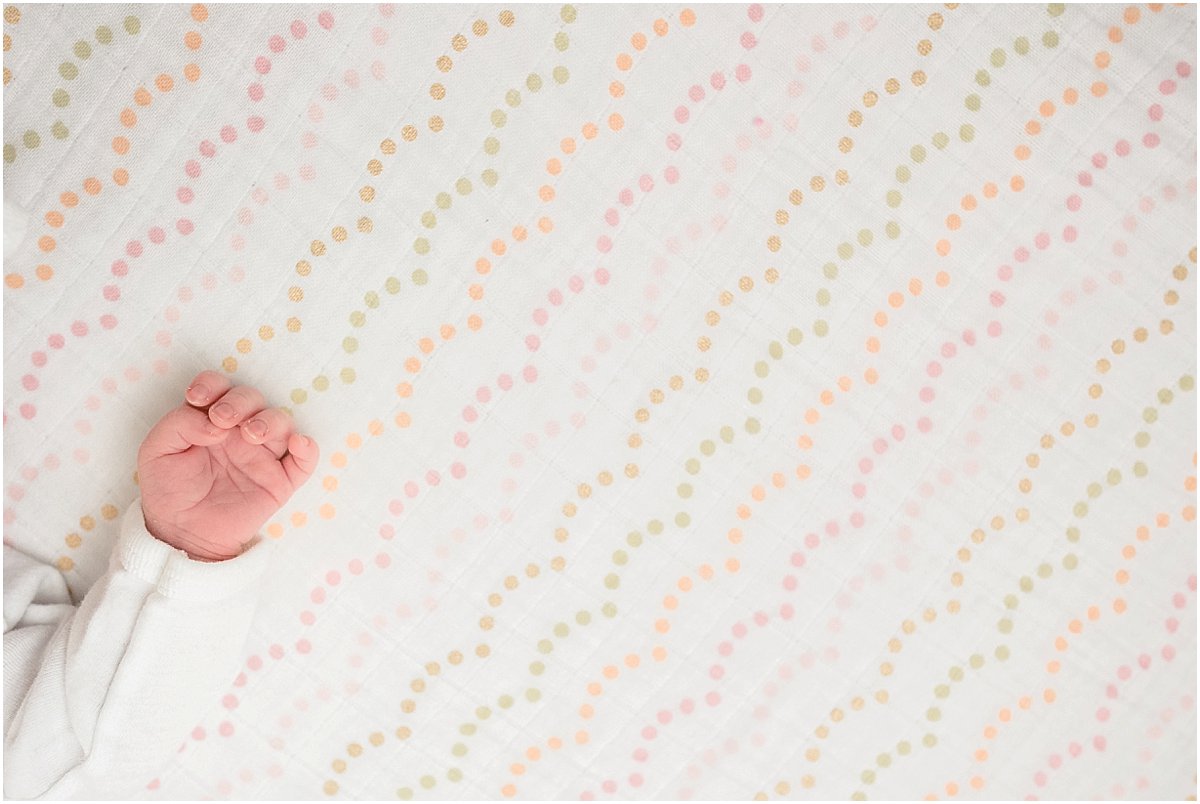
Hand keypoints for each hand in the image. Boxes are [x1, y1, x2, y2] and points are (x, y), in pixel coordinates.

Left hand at [137, 370, 319, 560]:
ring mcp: (262, 456)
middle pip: (252, 399)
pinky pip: (304, 461)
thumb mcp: (156, 451)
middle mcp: (238, 432)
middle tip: (222, 419)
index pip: (219, 387)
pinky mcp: (279, 481)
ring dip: (270, 420)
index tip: (198, 399)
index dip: (212, 384)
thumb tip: (215, 423)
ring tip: (251, 434)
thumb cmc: (168, 490)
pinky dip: (308, 449)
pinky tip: (298, 443)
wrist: (180, 533)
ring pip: (281, 421)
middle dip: (239, 402)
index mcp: (210, 420)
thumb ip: (179, 424)